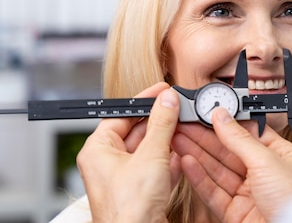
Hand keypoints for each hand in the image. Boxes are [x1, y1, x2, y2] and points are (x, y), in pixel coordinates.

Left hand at [76, 83, 181, 222]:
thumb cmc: (130, 208)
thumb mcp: (151, 156)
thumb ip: (162, 124)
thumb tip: (168, 101)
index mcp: (98, 150)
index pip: (120, 114)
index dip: (143, 100)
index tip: (162, 91)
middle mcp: (108, 163)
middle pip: (136, 130)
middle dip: (159, 120)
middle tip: (178, 107)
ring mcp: (124, 178)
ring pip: (149, 149)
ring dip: (168, 139)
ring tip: (185, 126)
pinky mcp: (140, 191)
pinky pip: (156, 167)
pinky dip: (170, 159)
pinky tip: (183, 152)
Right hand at [172, 108, 291, 222]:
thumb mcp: (268, 161)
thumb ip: (241, 139)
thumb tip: (223, 117)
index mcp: (280, 156)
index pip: (248, 133)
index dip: (225, 124)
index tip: (205, 113)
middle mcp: (264, 174)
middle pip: (229, 151)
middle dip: (205, 137)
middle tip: (183, 124)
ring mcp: (249, 194)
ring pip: (218, 170)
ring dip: (197, 154)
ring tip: (177, 139)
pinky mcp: (235, 213)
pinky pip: (214, 192)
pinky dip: (199, 177)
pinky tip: (187, 162)